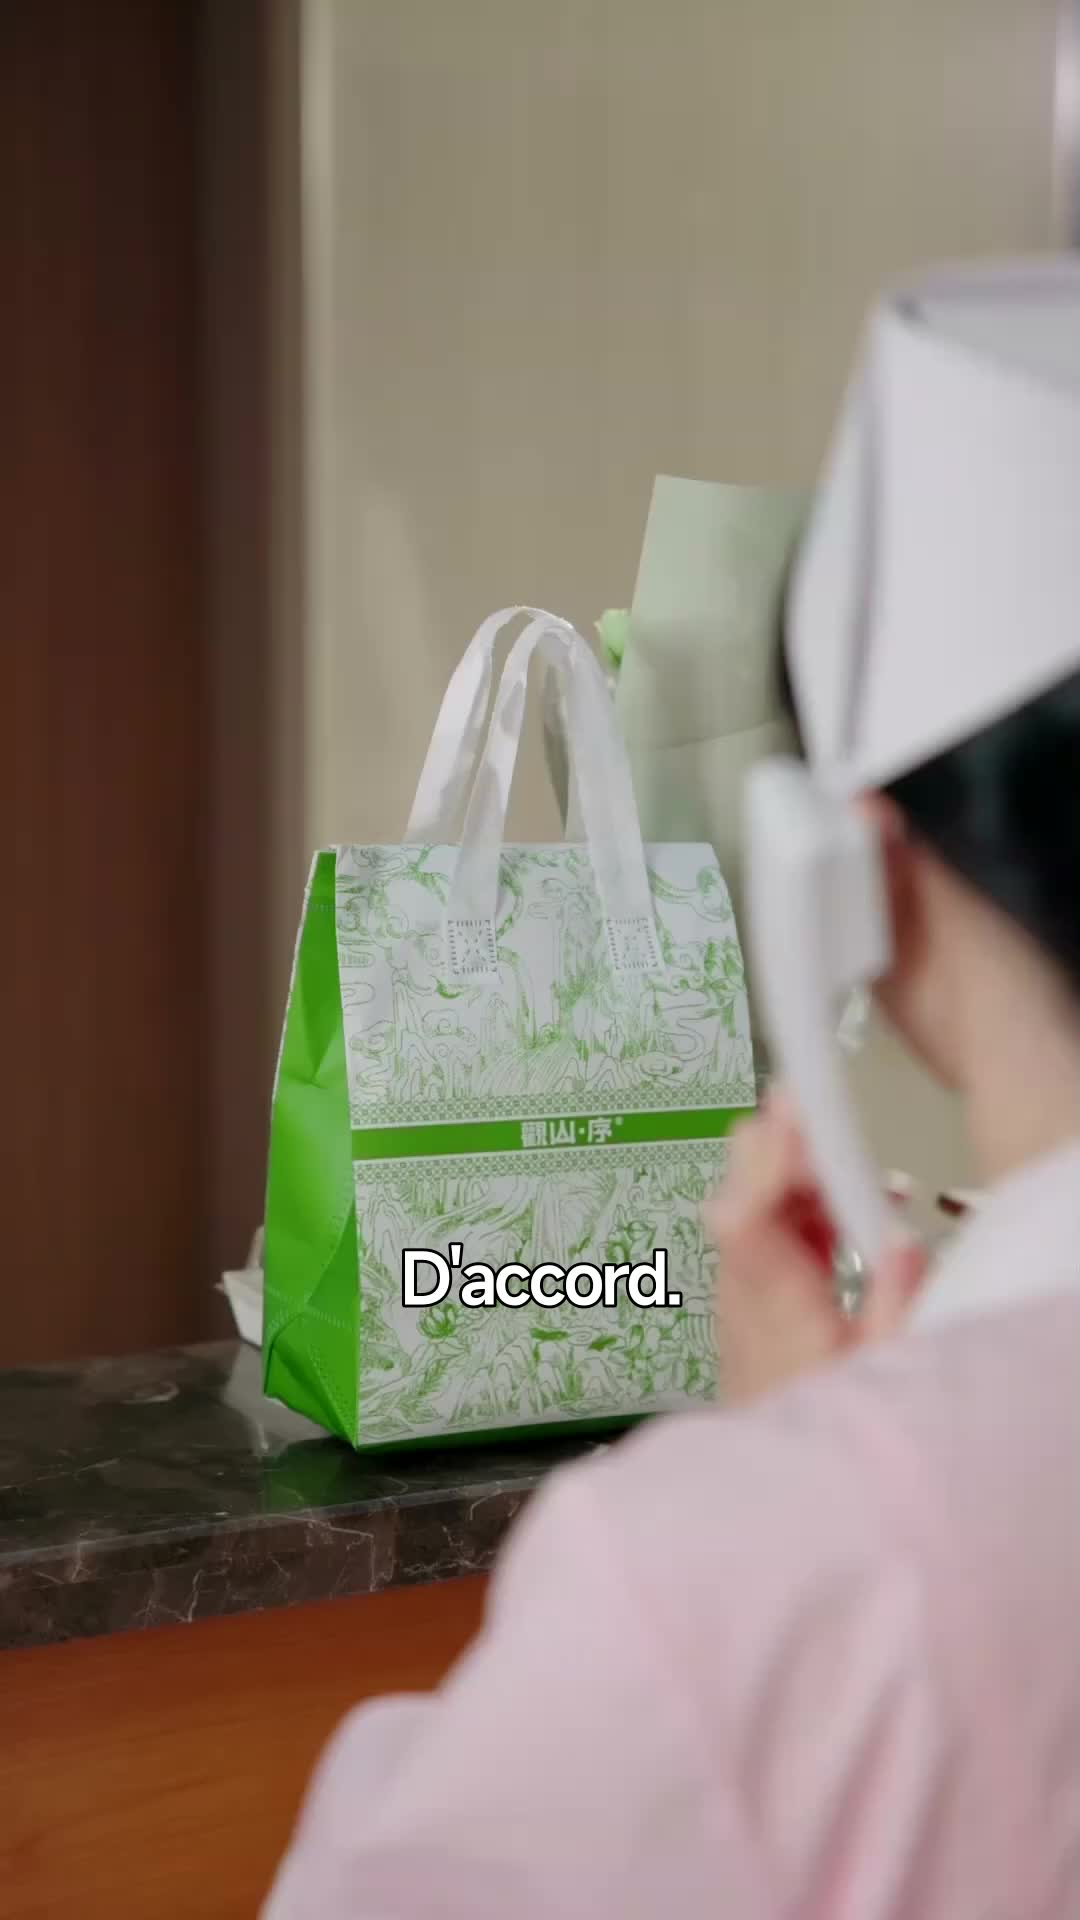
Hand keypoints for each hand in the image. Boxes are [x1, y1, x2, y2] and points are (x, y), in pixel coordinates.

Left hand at [705, 1089, 926, 1406]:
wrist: (772, 1488)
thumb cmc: (823, 1435)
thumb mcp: (881, 1373)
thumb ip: (892, 1304)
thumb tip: (901, 1238)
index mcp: (772, 1306)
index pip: (743, 1216)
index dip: (766, 1157)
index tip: (792, 1110)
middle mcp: (743, 1291)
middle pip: (736, 1193)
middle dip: (779, 1149)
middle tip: (831, 1133)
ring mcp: (739, 1291)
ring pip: (751, 1204)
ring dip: (798, 1178)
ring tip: (861, 1185)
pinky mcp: (749, 1296)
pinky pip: (765, 1230)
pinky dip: (801, 1209)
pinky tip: (846, 1217)